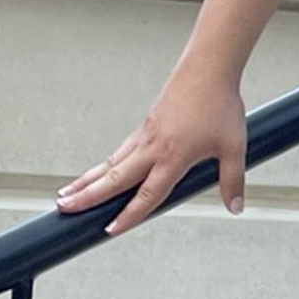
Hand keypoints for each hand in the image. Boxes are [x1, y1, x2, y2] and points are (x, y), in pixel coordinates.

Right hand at [56, 67, 247, 235]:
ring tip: (65, 196)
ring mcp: (145, 135)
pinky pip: (120, 151)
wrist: (209, 68)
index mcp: (173, 157)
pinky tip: (97, 173)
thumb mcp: (234, 146)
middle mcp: (153, 148)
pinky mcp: (145, 125)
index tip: (109, 230)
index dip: (128, 215)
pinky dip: (104, 165)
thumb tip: (235, 206)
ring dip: (87, 181)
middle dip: (87, 197)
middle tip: (63, 210)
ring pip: (111, 164)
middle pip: (114, 179)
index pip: (147, 194)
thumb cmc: (220, 104)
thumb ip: (232, 179)